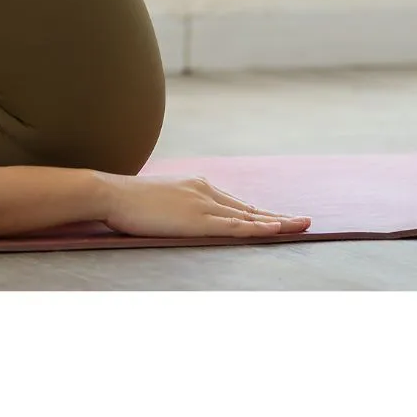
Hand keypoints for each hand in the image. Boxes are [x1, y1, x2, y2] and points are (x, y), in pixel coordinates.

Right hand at [101, 173, 310, 239]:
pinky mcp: (197, 220)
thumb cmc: (127, 201)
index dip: (259, 213)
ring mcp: (203, 205)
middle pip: (249, 208)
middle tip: (305, 222)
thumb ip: (175, 207)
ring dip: (279, 222)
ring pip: (249, 216)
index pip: (235, 204)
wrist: (111, 193)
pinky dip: (259, 227)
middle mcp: (205, 192)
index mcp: (196, 187)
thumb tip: (178, 217)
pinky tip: (277, 229)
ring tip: (303, 226)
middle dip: (278, 217)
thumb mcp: (158, 201)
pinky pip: (235, 226)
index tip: (278, 219)